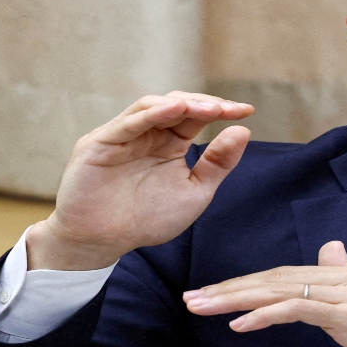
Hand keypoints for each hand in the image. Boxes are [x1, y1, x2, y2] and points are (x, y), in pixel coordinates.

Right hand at [27, 91, 253, 270]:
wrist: (104, 243)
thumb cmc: (147, 219)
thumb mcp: (194, 191)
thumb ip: (218, 163)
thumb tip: (243, 130)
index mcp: (169, 143)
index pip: (196, 116)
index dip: (221, 109)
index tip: (246, 110)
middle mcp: (147, 133)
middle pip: (177, 104)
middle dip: (205, 104)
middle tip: (229, 109)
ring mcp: (123, 135)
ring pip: (153, 105)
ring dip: (183, 104)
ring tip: (209, 109)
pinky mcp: (100, 142)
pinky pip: (128, 122)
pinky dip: (153, 113)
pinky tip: (175, 109)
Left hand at [183, 242, 346, 346]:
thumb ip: (342, 278)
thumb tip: (330, 250)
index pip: (286, 273)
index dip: (246, 283)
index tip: (212, 293)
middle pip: (278, 277)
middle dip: (231, 288)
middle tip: (194, 297)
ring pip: (282, 290)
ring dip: (238, 300)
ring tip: (205, 307)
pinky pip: (299, 310)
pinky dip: (265, 315)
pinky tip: (240, 324)